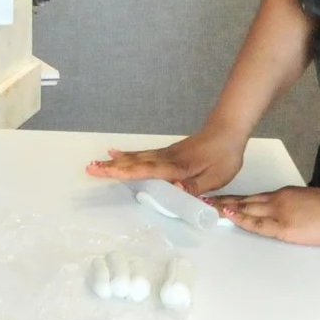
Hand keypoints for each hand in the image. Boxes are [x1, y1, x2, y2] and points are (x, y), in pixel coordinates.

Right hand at [86, 129, 244, 196]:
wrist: (228, 130)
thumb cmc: (224, 156)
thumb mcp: (216, 176)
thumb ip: (194, 185)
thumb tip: (173, 189)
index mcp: (177, 166)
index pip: (148, 170)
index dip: (127, 172)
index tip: (107, 171)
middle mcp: (167, 158)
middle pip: (135, 163)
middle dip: (113, 167)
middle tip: (90, 168)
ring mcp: (165, 154)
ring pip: (136, 158)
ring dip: (116, 162)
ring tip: (96, 163)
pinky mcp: (168, 152)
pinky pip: (143, 155)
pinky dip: (127, 155)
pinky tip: (118, 153)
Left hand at [218, 185, 319, 245]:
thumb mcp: (306, 200)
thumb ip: (291, 205)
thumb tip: (283, 212)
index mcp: (283, 194)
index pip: (253, 197)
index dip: (235, 200)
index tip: (221, 201)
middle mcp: (276, 200)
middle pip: (244, 201)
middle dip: (224, 203)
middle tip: (205, 201)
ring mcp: (278, 213)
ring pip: (246, 209)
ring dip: (226, 209)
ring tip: (209, 208)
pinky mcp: (284, 227)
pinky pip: (258, 224)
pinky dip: (242, 219)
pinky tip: (230, 216)